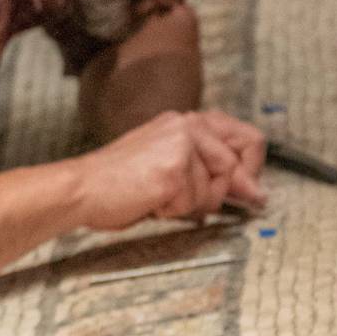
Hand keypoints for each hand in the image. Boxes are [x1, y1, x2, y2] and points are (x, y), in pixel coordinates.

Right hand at [72, 109, 267, 232]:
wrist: (80, 189)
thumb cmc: (117, 183)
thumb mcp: (169, 167)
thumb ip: (208, 171)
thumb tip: (256, 193)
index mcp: (184, 122)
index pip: (247, 138)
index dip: (251, 169)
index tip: (247, 191)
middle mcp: (185, 126)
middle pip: (236, 166)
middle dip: (221, 193)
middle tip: (189, 201)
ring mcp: (180, 147)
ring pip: (215, 190)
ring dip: (190, 206)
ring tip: (157, 198)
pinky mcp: (173, 171)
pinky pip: (194, 204)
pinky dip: (174, 213)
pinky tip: (150, 202)